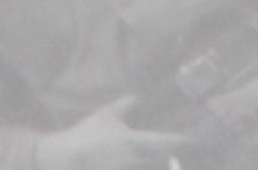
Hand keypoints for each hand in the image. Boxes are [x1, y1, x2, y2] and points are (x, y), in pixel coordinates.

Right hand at [30, 101, 177, 169]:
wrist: (61, 160)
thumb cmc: (85, 136)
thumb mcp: (106, 116)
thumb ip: (126, 105)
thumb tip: (138, 96)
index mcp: (133, 142)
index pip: (167, 142)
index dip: (184, 141)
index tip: (197, 137)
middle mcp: (133, 161)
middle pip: (165, 162)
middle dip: (176, 159)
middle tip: (188, 152)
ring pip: (155, 166)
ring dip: (164, 164)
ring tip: (171, 159)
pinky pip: (137, 169)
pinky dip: (147, 165)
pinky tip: (154, 162)